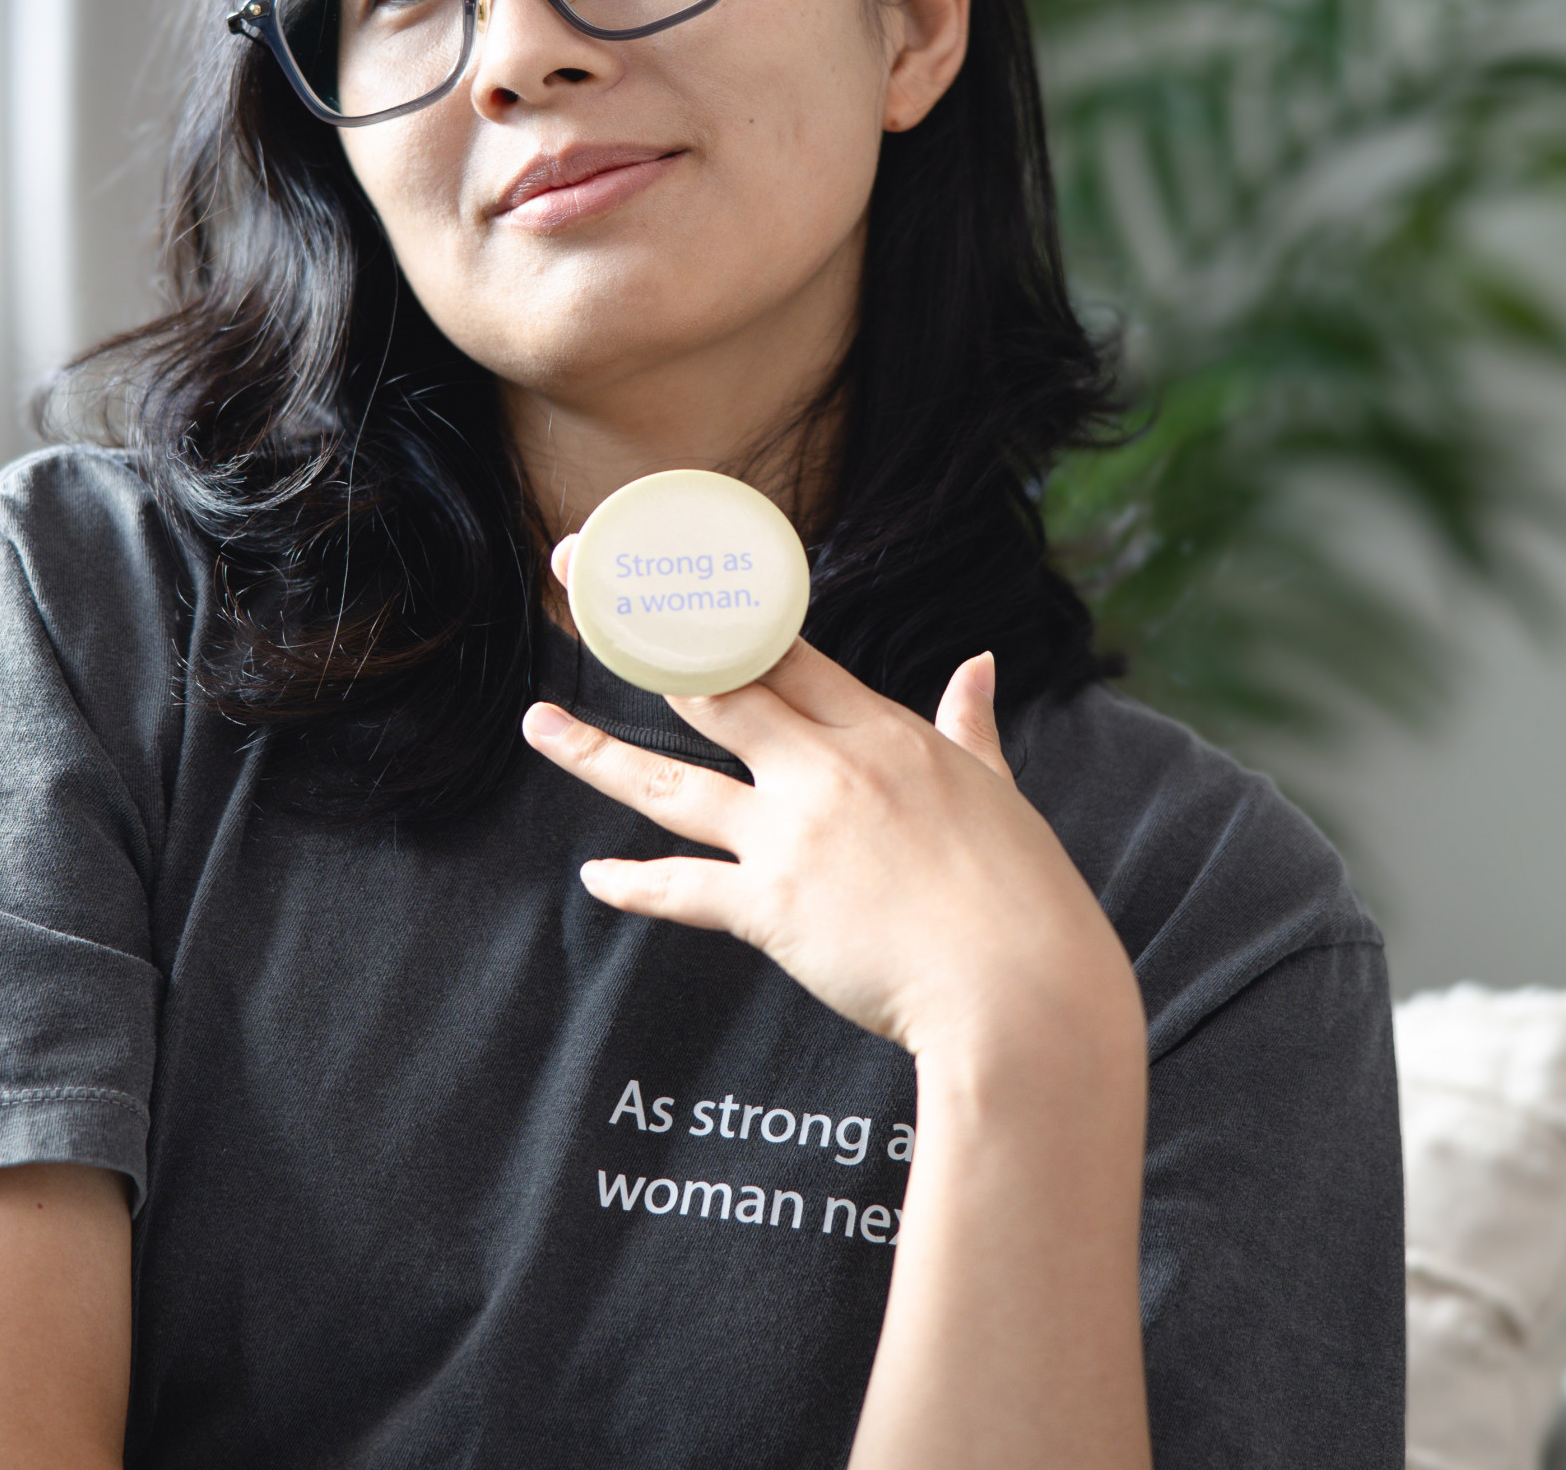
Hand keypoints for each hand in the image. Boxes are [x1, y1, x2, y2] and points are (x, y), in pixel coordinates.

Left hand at [523, 543, 1137, 1066]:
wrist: (1025, 996)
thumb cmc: (1025, 899)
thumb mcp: (997, 791)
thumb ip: (971, 726)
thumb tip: (978, 666)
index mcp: (883, 732)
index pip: (781, 646)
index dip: (714, 604)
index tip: (663, 569)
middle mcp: (829, 770)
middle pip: (710, 685)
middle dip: (636, 633)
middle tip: (576, 585)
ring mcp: (795, 837)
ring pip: (674, 782)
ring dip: (596, 752)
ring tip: (540, 724)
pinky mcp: (774, 909)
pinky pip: (685, 890)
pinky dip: (636, 884)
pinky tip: (596, 877)